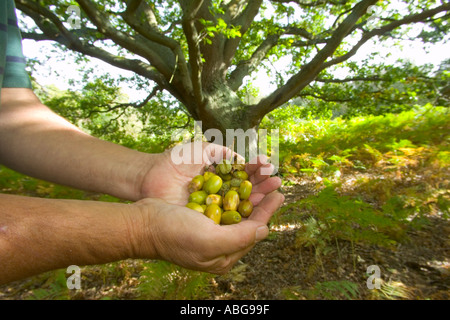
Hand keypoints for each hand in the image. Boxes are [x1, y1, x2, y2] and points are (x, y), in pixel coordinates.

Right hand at [131, 189, 283, 273]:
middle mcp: (219, 245)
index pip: (253, 232)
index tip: (279, 194)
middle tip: (275, 183)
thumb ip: (240, 238)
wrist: (142, 224)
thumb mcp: (209, 240)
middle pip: (247, 220)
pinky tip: (238, 179)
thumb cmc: (174, 234)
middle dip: (261, 200)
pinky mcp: (200, 218)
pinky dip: (232, 191)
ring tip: (261, 178)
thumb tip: (265, 230)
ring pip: (237, 210)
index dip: (267, 212)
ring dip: (250, 193)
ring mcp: (209, 231)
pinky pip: (223, 203)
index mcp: (224, 256)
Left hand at [140, 141, 281, 206]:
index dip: (257, 170)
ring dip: (259, 199)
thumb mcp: (202, 149)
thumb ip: (222, 153)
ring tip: (275, 193)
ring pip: (241, 204)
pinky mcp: (207, 219)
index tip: (268, 166)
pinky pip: (228, 218)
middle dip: (263, 185)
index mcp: (220, 174)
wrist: (151, 176)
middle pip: (247, 189)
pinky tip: (257, 210)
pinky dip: (243, 215)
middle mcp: (220, 191)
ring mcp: (214, 206)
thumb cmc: (174, 161)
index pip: (244, 173)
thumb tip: (243, 160)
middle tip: (277, 182)